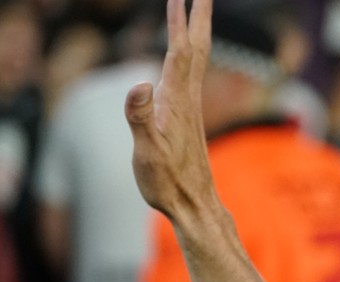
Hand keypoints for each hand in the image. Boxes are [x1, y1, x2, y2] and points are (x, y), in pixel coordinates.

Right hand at [126, 0, 219, 222]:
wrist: (193, 204)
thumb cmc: (167, 182)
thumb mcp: (146, 152)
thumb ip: (140, 118)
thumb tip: (141, 83)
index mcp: (176, 100)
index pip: (179, 51)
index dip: (178, 21)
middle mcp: (186, 98)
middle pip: (197, 46)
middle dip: (199, 14)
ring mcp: (188, 106)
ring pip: (196, 58)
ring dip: (196, 28)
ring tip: (195, 8)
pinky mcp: (186, 116)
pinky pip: (188, 72)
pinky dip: (188, 51)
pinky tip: (183, 53)